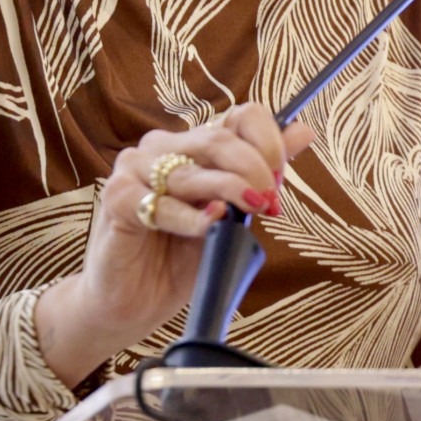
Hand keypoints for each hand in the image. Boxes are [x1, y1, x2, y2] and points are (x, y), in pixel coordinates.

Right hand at [34, 102, 314, 386]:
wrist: (132, 304)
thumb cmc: (181, 258)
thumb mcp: (233, 215)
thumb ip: (262, 174)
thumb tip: (304, 132)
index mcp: (194, 143)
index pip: (241, 117)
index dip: (269, 144)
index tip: (279, 179)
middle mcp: (164, 146)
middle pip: (219, 139)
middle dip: (253, 170)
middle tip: (267, 203)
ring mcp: (135, 168)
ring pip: (192, 170)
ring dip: (227, 192)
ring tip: (244, 214)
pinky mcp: (117, 198)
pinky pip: (160, 202)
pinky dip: (190, 217)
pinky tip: (207, 226)